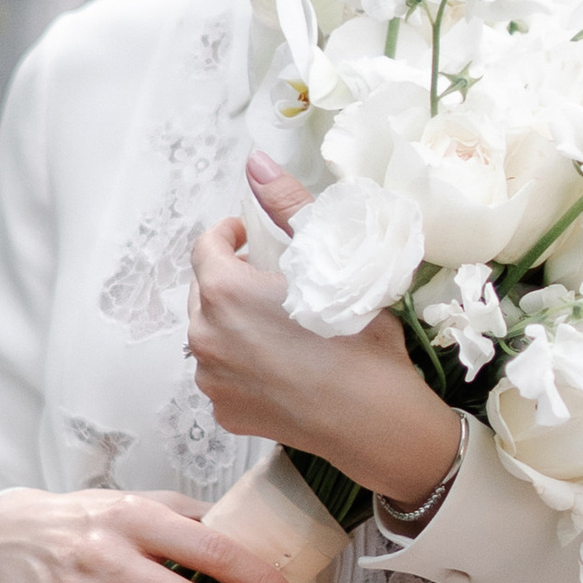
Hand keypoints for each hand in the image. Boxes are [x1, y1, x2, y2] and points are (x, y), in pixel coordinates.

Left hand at [186, 156, 464, 512]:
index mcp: (225, 293)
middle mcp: (204, 337)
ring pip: (211, 336)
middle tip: (272, 284)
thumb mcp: (331, 261)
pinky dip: (242, 365)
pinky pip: (223, 376)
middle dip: (231, 282)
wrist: (378, 421)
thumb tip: (255, 161)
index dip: (228, 236)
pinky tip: (280, 367)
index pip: (205, 248)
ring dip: (234, 325)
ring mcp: (211, 381)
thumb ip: (287, 206)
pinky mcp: (225, 414)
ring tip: (278, 328)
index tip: (249, 237)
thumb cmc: (360, 339)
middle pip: (204, 293)